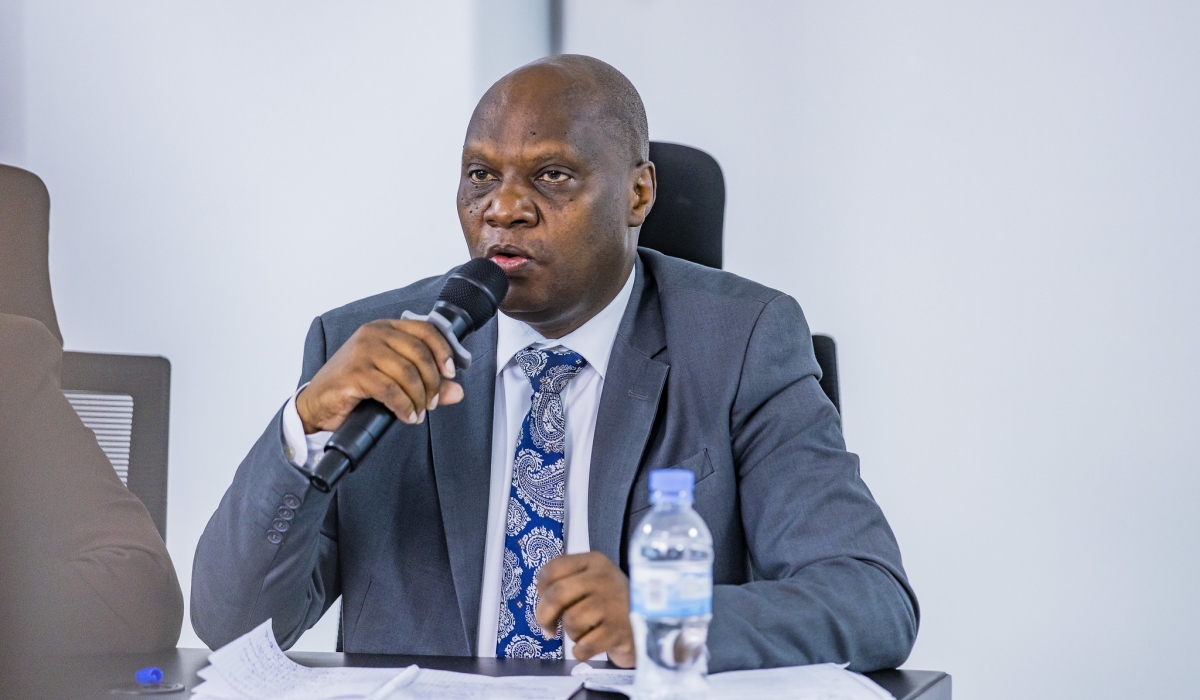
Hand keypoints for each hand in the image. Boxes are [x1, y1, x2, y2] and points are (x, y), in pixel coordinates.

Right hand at [296, 319, 463, 433]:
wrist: (317, 403)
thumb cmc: (354, 388)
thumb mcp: (394, 380)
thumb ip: (426, 383)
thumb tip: (457, 392)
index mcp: (385, 328)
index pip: (426, 330)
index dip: (443, 351)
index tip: (451, 373)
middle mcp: (374, 334)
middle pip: (420, 353)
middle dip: (433, 382)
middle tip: (432, 402)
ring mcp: (362, 351)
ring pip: (407, 373)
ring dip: (419, 398)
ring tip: (419, 413)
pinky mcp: (354, 373)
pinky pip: (391, 390)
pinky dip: (404, 406)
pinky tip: (407, 416)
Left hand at [536, 552, 635, 666]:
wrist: (651, 624)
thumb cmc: (614, 604)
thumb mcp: (594, 581)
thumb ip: (567, 584)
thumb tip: (541, 606)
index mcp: (594, 562)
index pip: (553, 568)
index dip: (541, 588)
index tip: (544, 601)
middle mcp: (604, 578)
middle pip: (557, 593)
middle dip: (544, 615)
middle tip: (548, 628)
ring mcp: (613, 604)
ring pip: (570, 621)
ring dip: (571, 633)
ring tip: (585, 632)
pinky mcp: (618, 631)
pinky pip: (583, 646)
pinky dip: (581, 651)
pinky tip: (590, 646)